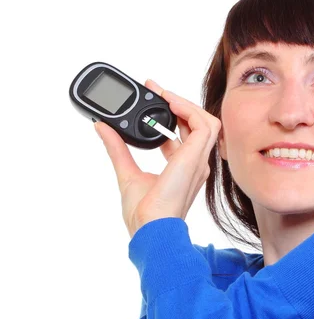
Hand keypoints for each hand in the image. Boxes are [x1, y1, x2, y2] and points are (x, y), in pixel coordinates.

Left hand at [94, 79, 220, 238]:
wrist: (150, 229)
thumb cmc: (144, 214)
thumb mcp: (126, 172)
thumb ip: (117, 148)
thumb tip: (102, 127)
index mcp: (184, 168)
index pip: (184, 135)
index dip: (171, 115)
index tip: (155, 100)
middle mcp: (195, 163)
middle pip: (197, 124)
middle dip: (179, 104)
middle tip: (157, 90)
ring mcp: (199, 160)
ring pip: (207, 121)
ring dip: (187, 104)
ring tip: (165, 94)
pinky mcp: (196, 157)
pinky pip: (204, 125)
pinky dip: (190, 110)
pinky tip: (171, 103)